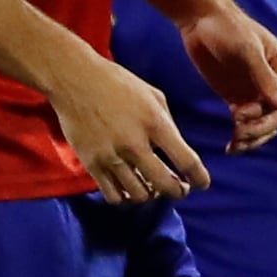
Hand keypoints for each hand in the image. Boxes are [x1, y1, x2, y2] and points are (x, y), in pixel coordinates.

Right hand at [47, 52, 210, 202]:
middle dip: (178, 191)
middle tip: (180, 188)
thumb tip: (179, 151)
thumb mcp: (154, 96)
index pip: (187, 161)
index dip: (200, 179)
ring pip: (139, 195)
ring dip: (151, 194)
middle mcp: (134, 143)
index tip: (202, 184)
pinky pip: (113, 196)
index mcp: (155, 124)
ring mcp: (111, 156)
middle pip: (165, 185)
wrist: (74, 79)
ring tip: (152, 185)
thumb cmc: (118, 84)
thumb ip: (169, 124)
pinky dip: (126, 197)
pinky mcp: (91, 163)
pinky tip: (130, 187)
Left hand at [178, 0, 276, 152]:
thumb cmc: (227, 27)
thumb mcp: (246, 51)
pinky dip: (241, 136)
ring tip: (233, 147)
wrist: (199, 19)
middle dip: (259, 130)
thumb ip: (265, 78)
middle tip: (237, 136)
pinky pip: (246, 123)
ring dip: (251, 138)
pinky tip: (230, 146)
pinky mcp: (240, 97)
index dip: (266, 116)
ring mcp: (258, 91)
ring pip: (263, 124)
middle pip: (276, 117)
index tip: (239, 116)